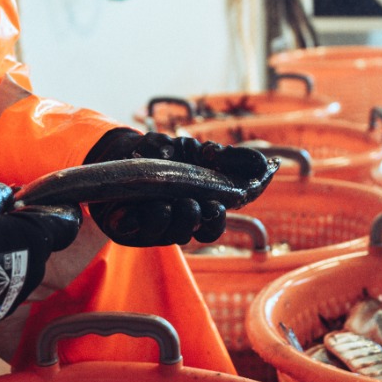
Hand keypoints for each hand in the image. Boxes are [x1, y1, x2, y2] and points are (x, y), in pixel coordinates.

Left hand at [81, 129, 276, 246]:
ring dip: (168, 217)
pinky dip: (135, 218)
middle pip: (198, 233)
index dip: (217, 222)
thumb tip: (262, 164)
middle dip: (196, 218)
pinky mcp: (125, 228)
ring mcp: (153, 227)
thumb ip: (221, 155)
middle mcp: (179, 221)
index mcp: (198, 206)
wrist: (119, 152)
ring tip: (159, 201)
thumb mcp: (191, 147)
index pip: (215, 225)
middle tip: (189, 202)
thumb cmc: (159, 152)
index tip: (215, 205)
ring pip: (169, 234)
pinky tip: (131, 207)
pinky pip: (133, 230)